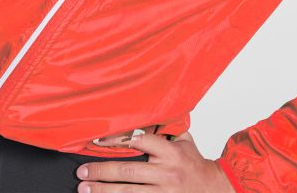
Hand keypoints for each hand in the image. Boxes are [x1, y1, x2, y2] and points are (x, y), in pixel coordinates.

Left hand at [75, 130, 235, 191]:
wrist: (214, 190)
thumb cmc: (195, 163)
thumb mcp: (184, 140)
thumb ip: (166, 128)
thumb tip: (146, 111)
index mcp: (170, 152)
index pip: (141, 142)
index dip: (118, 140)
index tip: (98, 141)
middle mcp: (165, 173)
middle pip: (128, 172)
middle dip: (102, 172)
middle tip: (82, 172)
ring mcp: (163, 192)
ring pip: (128, 192)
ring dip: (103, 191)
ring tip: (85, 188)